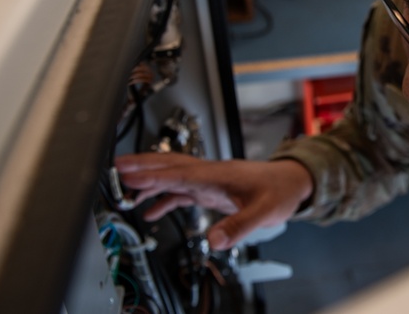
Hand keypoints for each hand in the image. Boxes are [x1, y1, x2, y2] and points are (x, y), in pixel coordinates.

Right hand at [115, 153, 312, 249]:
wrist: (292, 182)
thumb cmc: (280, 190)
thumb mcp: (263, 212)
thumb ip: (239, 226)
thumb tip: (215, 241)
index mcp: (218, 175)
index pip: (180, 173)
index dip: (153, 175)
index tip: (129, 174)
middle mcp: (210, 174)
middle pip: (170, 166)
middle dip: (142, 167)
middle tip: (115, 168)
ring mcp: (208, 180)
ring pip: (172, 176)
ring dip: (148, 182)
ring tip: (123, 190)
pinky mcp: (210, 189)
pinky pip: (181, 191)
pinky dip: (163, 198)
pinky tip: (150, 210)